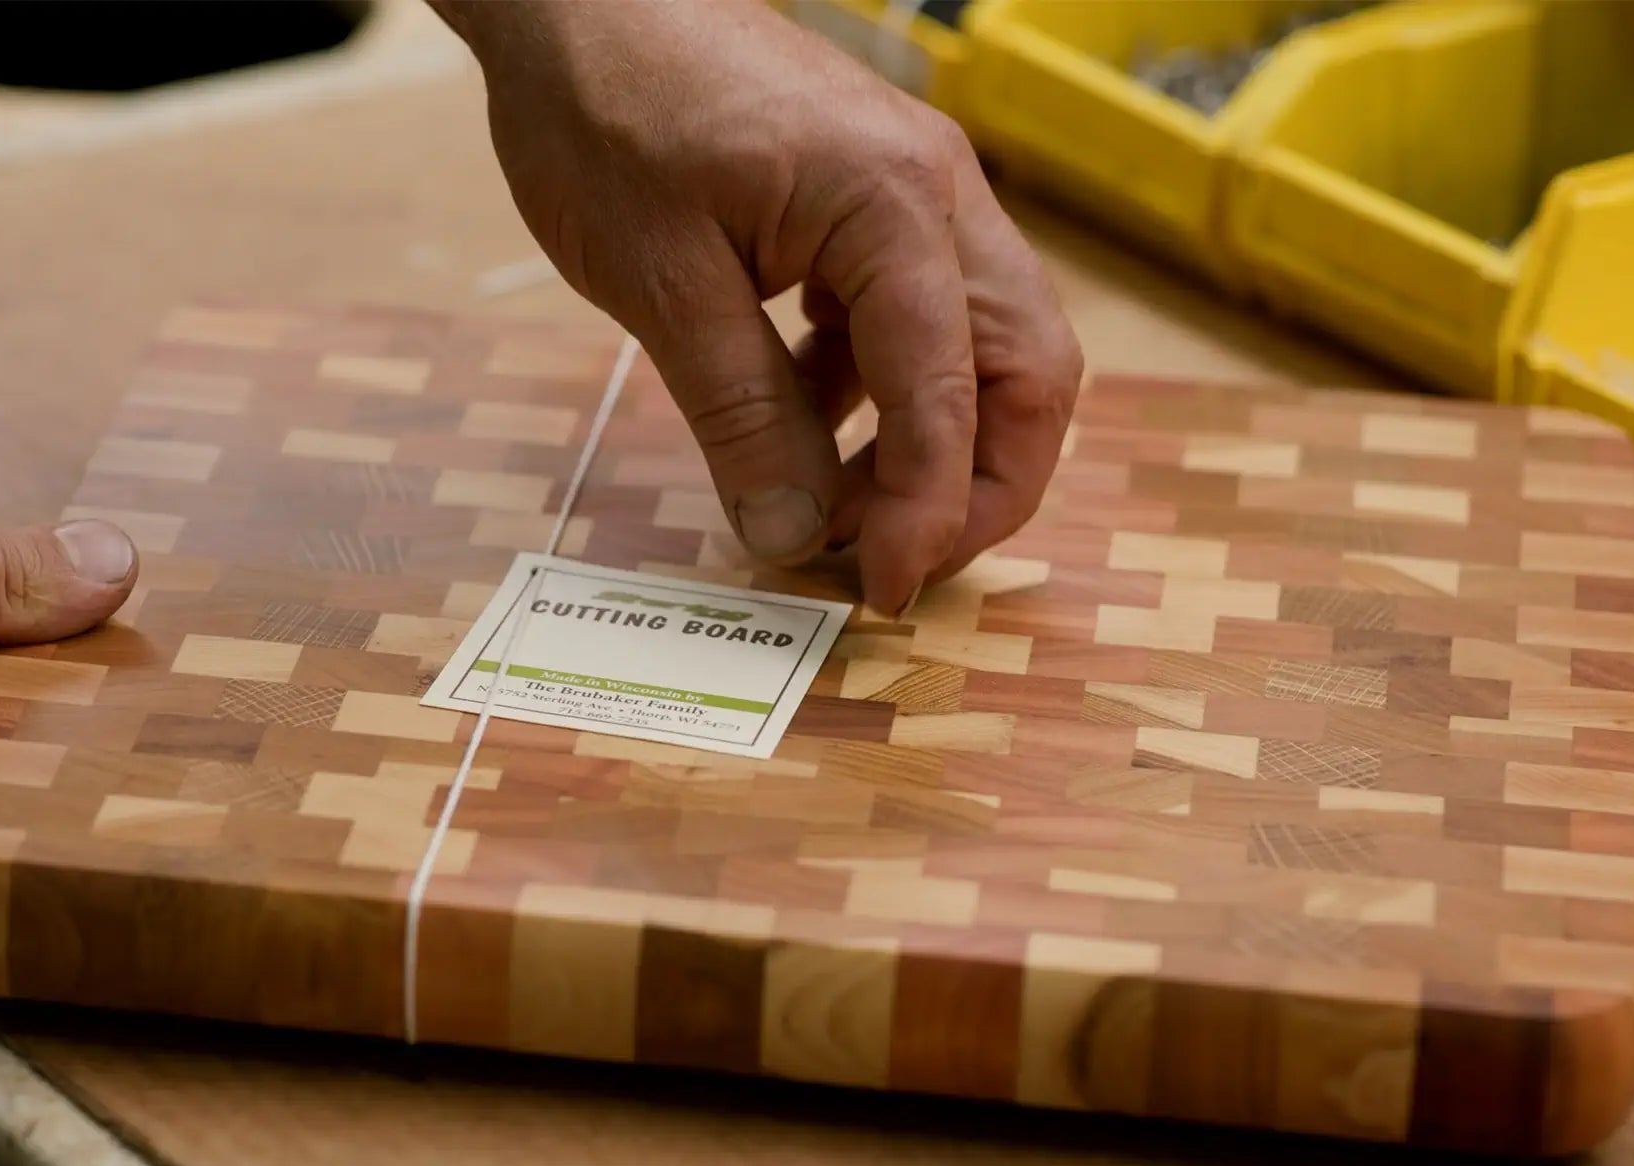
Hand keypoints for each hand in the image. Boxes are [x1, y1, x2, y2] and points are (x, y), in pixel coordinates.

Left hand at [440, 0, 1082, 612]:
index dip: (926, 509)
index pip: (951, 391)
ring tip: (835, 515)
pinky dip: (880, 394)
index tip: (877, 589)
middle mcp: (938, 194)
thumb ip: (738, 413)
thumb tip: (792, 535)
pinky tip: (801, 431)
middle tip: (896, 567)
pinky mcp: (873, 206)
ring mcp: (915, 194)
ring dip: (931, 445)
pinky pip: (916, 320)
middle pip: (1026, 369)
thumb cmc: (607, 108)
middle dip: (981, 486)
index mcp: (893, 205)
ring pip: (984, 349)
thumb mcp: (658, 281)